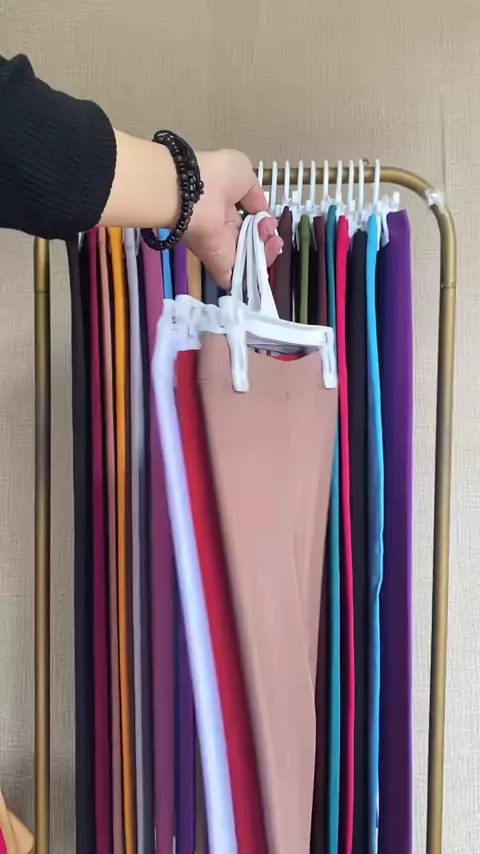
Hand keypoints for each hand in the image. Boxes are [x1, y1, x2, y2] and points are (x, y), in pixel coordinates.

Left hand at [184, 149, 282, 287]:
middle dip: (268, 240)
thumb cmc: (217, 176)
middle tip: (273, 234)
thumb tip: (262, 212)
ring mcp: (221, 249)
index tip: (269, 220)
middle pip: (251, 243)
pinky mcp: (219, 265)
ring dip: (266, 254)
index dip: (264, 224)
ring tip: (274, 243)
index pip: (249, 223)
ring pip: (248, 260)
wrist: (192, 191)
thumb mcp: (243, 173)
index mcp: (228, 208)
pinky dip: (253, 275)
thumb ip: (255, 194)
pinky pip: (236, 277)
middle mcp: (224, 230)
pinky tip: (266, 259)